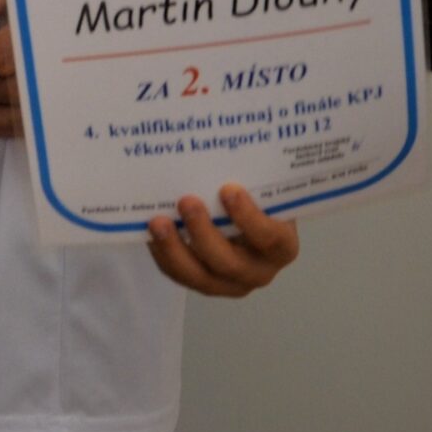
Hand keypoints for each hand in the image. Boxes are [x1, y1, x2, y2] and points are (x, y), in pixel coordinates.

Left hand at [148, 184, 301, 296]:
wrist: (244, 219)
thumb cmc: (255, 200)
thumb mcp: (261, 189)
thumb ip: (250, 177)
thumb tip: (220, 148)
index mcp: (281, 245)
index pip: (269, 237)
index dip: (249, 217)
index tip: (229, 189)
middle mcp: (259, 271)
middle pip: (230, 263)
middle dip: (204, 233)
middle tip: (186, 201)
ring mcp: (229, 283)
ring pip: (200, 276)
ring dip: (175, 249)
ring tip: (158, 222)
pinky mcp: (202, 283)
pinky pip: (179, 275)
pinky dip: (163, 254)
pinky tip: (150, 232)